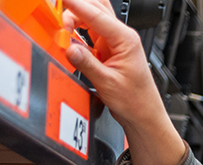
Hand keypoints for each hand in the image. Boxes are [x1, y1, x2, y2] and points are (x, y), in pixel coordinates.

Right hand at [61, 0, 185, 164]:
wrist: (143, 115)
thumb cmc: (136, 101)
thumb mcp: (107, 83)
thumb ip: (87, 63)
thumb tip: (69, 47)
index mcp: (126, 39)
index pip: (96, 14)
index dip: (76, 4)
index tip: (62, 0)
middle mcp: (121, 37)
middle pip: (95, 8)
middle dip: (75, 9)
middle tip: (58, 19)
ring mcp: (114, 43)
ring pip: (91, 19)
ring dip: (75, 20)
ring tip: (62, 31)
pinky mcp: (107, 51)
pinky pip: (89, 34)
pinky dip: (77, 33)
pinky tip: (69, 39)